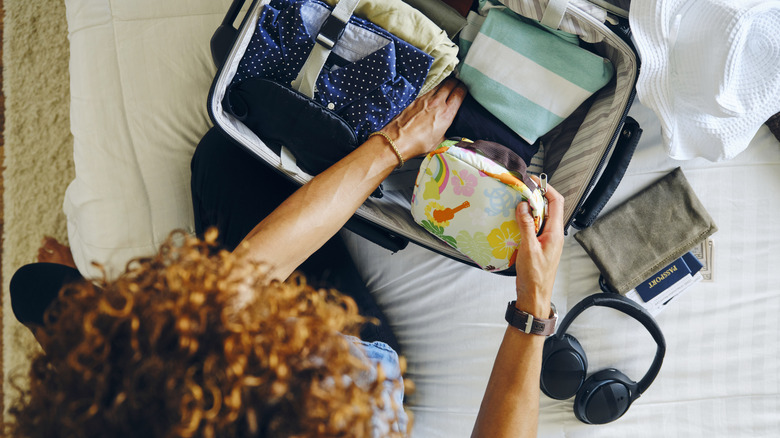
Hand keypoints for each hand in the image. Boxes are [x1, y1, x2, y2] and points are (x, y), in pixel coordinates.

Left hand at [379, 78, 466, 158]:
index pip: (459, 92)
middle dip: (456, 81)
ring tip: (446, 84)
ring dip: (444, 82)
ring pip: (439, 83)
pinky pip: (427, 87)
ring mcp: (424, 98)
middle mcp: (437, 103)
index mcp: (446, 114)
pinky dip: (432, 87)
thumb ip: (448, 136)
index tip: (465, 88)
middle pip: (450, 83)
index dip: (464, 88)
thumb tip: (452, 135)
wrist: (397, 141)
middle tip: (457, 82)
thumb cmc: (417, 144)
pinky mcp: (414, 98)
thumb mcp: (438, 143)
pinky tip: (432, 89)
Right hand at [513, 178, 563, 315]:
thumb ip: (526, 226)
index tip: (534, 181)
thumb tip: (523, 206)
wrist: (534, 296)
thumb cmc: (535, 277)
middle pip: (547, 208)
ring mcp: (545, 240)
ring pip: (539, 218)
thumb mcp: (528, 249)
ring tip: (514, 203)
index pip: (556, 203)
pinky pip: (533, 228)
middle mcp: (552, 234)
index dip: (547, 189)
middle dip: (534, 197)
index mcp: (555, 233)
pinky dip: (524, 222)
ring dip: (528, 210)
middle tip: (519, 190)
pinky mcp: (537, 246)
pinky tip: (512, 222)